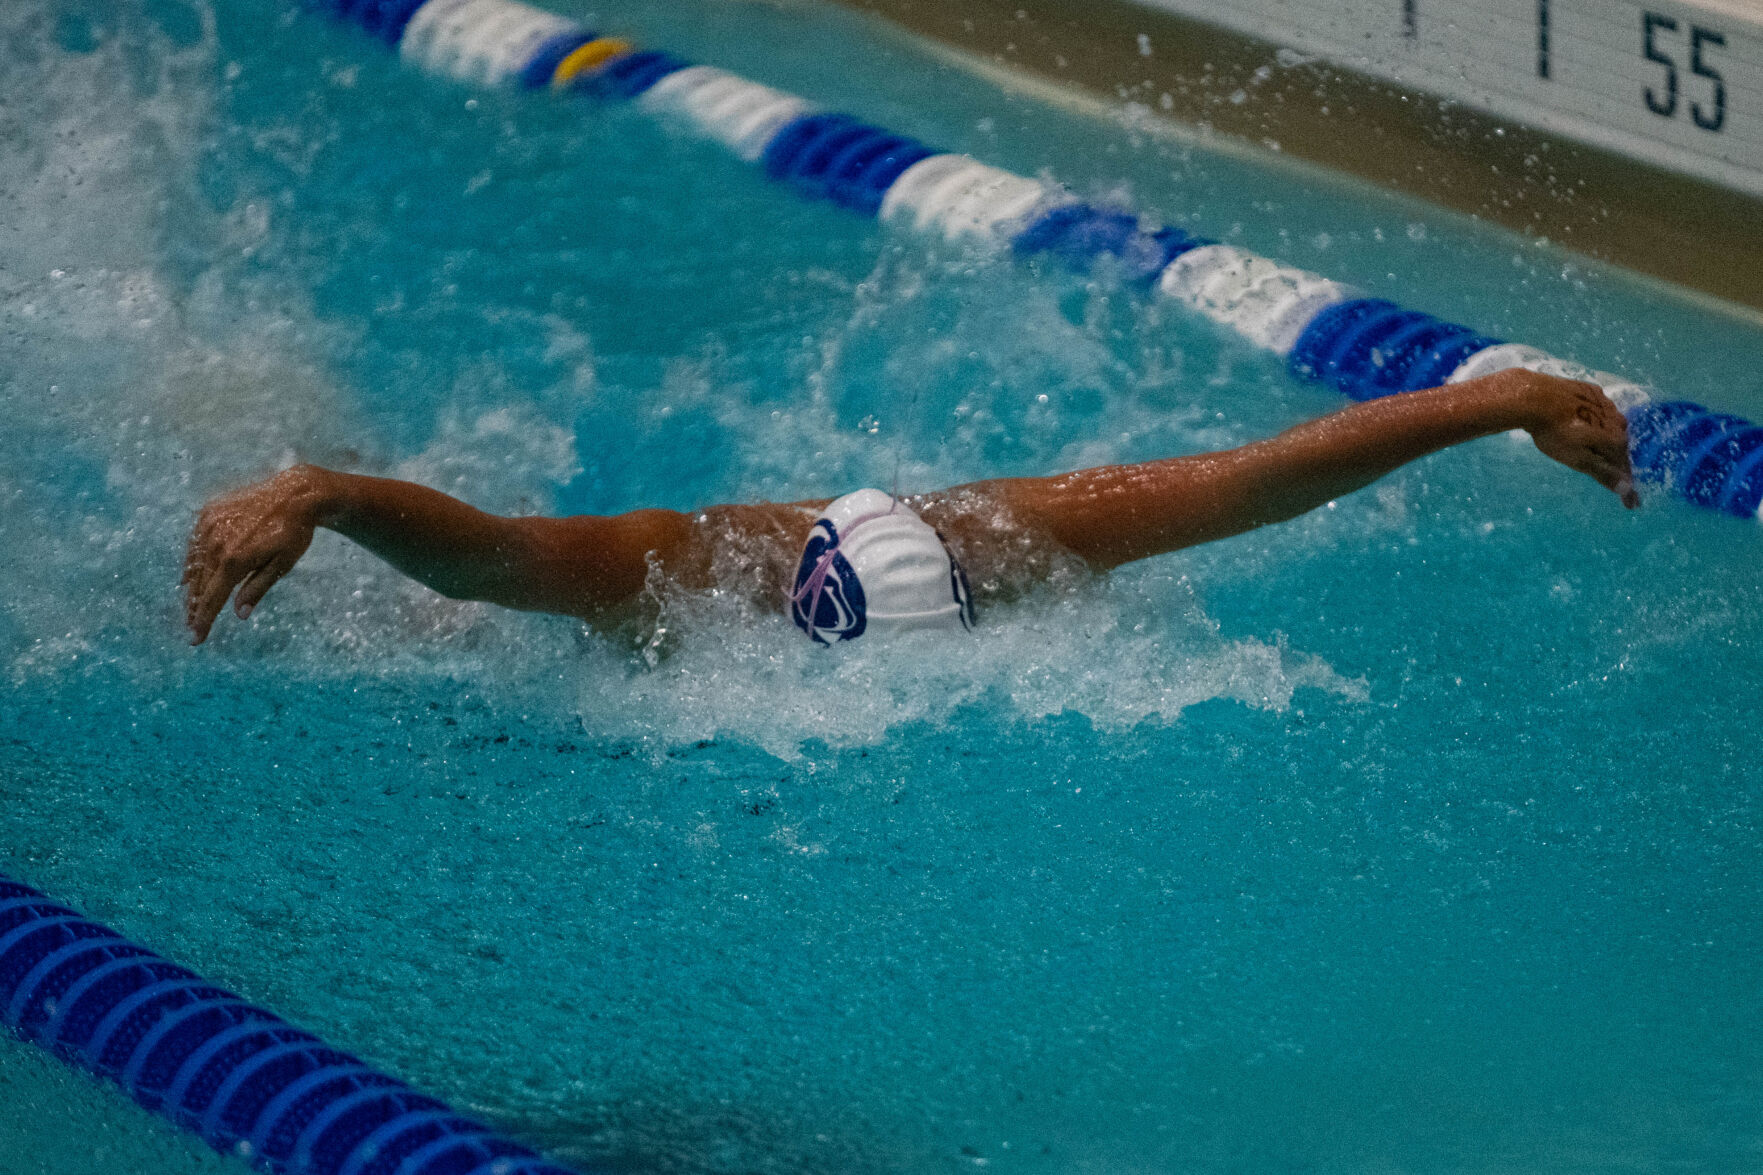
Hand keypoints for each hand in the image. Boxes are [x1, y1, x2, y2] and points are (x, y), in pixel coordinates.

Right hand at [182, 465, 326, 643]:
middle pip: (199, 584)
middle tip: (191, 626)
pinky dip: (192, 562)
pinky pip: (194, 544)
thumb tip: (239, 614)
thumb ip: (257, 588)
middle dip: (194, 608)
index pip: (212, 599)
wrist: (294, 494)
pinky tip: (191, 576)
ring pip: (193, 564)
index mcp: (235, 560)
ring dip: (190, 587)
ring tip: (190, 606)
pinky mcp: (208, 513)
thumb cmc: (293, 533)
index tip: (195, 639)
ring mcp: (209, 526)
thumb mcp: (282, 565)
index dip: (203, 620)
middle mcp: (216, 543)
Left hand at [1521, 373, 1639, 508]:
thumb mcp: (1578, 459)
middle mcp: (1615, 419)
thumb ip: (1603, 472)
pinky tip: (1591, 418)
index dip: (1626, 483)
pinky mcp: (1589, 389)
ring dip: (1610, 434)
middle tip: (1613, 469)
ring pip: (1613, 422)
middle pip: (1621, 443)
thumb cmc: (1554, 433)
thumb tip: (1628, 490)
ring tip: (1601, 444)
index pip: (1624, 465)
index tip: (1630, 502)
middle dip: (1619, 458)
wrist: (1533, 397)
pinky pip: (1600, 406)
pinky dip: (1598, 416)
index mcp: (1614, 438)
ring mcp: (1603, 401)